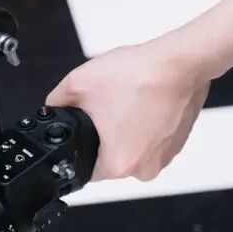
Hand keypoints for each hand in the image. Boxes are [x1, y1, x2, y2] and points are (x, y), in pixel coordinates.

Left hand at [46, 37, 211, 180]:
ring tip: (128, 103)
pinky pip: (150, 141)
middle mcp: (144, 168)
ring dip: (124, 130)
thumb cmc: (140, 75)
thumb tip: (51, 107)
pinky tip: (142, 104)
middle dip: (102, 136)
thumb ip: (57, 101)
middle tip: (107, 109)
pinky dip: (143, 125)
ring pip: (130, 148)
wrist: (181, 62)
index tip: (85, 129)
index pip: (86, 169)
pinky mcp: (176, 145)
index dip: (80, 147)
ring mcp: (164, 158)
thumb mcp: (79, 83)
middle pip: (108, 159)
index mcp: (118, 164)